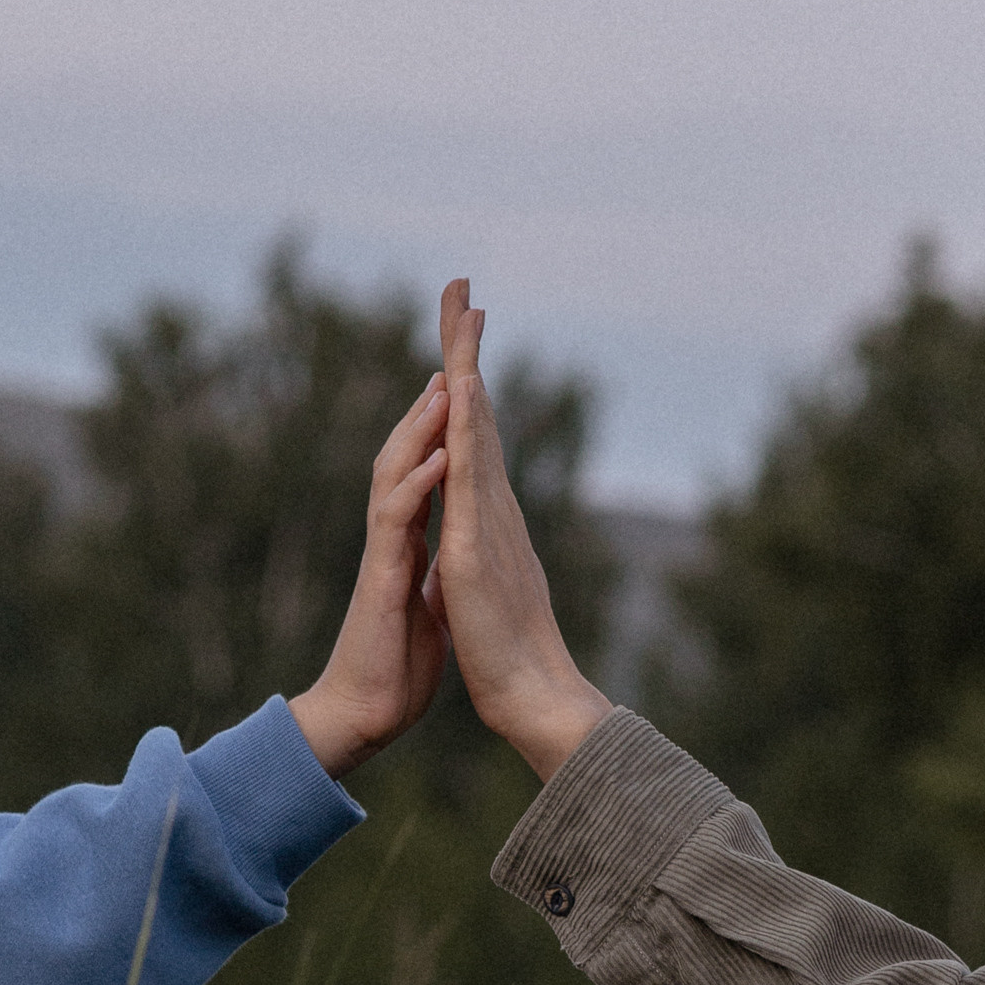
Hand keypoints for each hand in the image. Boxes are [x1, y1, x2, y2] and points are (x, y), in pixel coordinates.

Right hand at [289, 375, 453, 777]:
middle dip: (425, 408)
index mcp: (408, 545)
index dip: (440, 431)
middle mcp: (392, 540)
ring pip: (394, 476)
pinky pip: (396, 522)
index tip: (460, 389)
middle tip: (448, 361)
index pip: (424, 473)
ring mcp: (383, 555)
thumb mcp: (426, 608)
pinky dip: (417, 486)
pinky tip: (438, 457)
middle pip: (403, 457)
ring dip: (418, 430)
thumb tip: (444, 560)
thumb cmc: (395, 668)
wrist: (366, 716)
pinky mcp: (381, 580)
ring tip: (443, 387)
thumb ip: (431, 576)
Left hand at [433, 279, 611, 779]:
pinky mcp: (478, 544)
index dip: (462, 382)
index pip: (470, 434)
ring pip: (477, 429)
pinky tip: (463, 390)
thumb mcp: (477, 583)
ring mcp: (488, 519)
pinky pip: (471, 475)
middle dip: (466, 349)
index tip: (457, 332)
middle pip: (477, 412)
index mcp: (485, 513)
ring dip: (468, 369)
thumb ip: (476, 549)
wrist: (527, 694)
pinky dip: (468, 428)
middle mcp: (493, 503)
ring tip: (464, 314)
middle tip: (462, 290)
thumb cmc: (502, 651)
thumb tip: (468, 533)